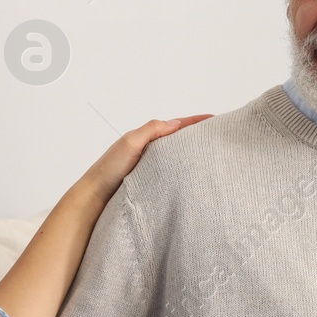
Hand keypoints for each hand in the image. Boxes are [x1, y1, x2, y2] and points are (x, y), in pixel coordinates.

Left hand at [85, 114, 213, 199]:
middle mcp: (150, 150)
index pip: (177, 125)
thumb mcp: (130, 142)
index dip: (196, 121)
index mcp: (147, 137)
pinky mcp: (152, 182)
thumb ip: (152, 130)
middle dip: (199, 136)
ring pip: (177, 157)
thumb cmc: (110, 168)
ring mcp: (151, 166)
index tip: (215, 119)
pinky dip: (184, 171)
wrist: (97, 196)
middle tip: (219, 136)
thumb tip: (176, 123)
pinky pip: (173, 173)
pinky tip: (193, 175)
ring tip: (212, 154)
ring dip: (193, 154)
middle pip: (180, 139)